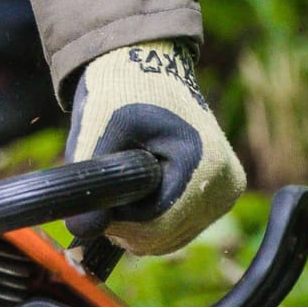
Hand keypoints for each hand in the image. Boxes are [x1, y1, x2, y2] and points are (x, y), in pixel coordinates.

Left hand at [65, 40, 245, 254]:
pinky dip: (151, 218)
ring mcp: (226, 192)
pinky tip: (140, 189)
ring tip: (124, 182)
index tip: (97, 201)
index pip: (156, 225)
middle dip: (125, 223)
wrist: (148, 68)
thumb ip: (89, 182)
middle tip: (106, 191)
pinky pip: (177, 228)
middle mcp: (225, 183)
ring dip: (136, 221)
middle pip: (163, 237)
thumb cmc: (122, 91)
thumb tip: (81, 231)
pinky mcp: (220, 195)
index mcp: (204, 163)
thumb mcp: (98, 130)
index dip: (118, 222)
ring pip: (168, 237)